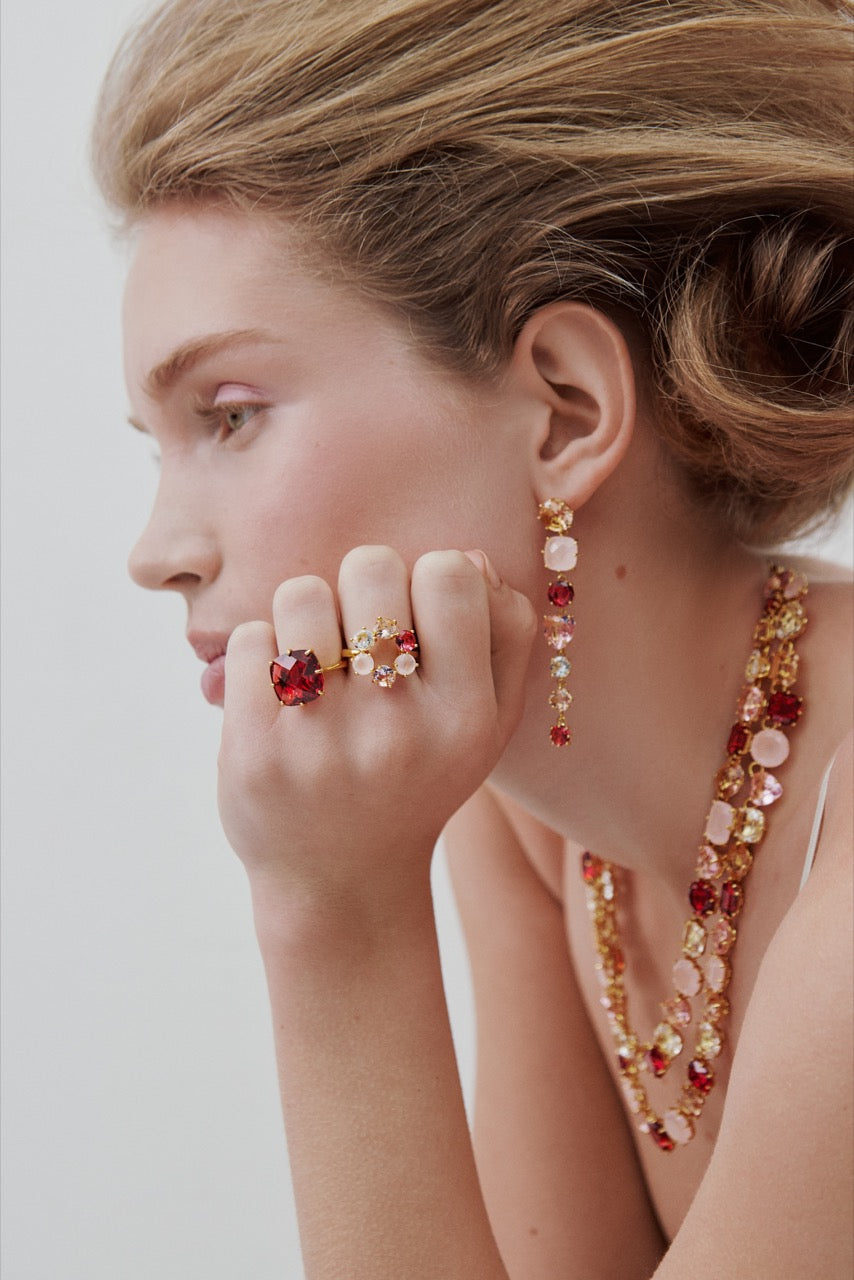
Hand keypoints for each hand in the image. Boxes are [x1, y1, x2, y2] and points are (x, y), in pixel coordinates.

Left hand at [217, 545, 536, 914]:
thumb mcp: (489, 725)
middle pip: (371, 566)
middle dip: (361, 588)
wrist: (342, 882)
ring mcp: (320, 741)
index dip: (428, 577)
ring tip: (317, 662)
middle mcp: (398, 729)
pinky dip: (260, 654)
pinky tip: (279, 697)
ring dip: (305, 616)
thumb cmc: (419, 782)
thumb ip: (506, 637)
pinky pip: (249, 639)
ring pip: (301, 593)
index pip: (451, 572)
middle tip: (359, 637)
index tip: (417, 619)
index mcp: (465, 717)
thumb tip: (472, 559)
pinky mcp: (254, 750)